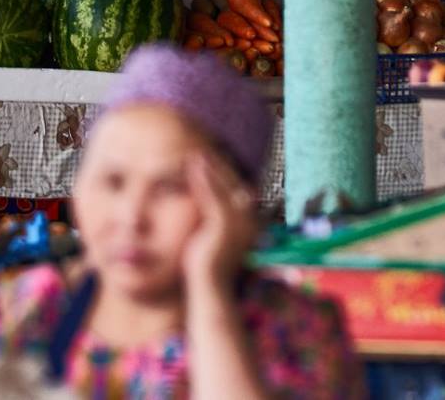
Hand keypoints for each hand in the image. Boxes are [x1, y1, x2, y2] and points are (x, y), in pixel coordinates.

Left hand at [181, 152, 255, 298]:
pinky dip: (204, 179)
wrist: (210, 289)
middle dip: (219, 169)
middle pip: (235, 185)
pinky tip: (193, 168)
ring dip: (211, 169)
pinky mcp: (224, 224)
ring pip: (224, 187)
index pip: (241, 193)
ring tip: (196, 156)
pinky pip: (213, 195)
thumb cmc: (209, 268)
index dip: (227, 178)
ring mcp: (239, 222)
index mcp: (250, 224)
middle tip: (203, 154)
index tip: (212, 165)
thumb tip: (208, 212)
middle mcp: (249, 220)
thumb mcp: (213, 239)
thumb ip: (215, 223)